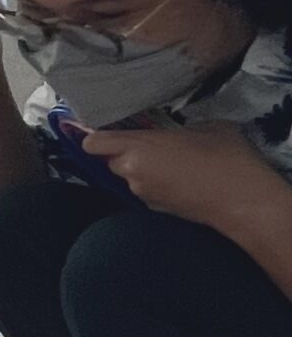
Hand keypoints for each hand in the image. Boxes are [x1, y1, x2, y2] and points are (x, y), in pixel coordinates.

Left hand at [81, 125, 283, 235]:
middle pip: (110, 160)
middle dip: (123, 153)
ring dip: (141, 170)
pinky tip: (179, 181)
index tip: (107, 131)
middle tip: (150, 146)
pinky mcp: (154, 209)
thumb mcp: (208, 127)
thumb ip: (180, 127)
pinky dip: (155, 184)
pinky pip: (145, 190)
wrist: (243, 199)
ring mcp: (142, 193)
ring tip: (171, 164)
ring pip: (128, 176)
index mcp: (139, 147)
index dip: (94, 137)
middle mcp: (132, 171)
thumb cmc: (226, 156)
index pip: (94, 143)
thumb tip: (178, 132)